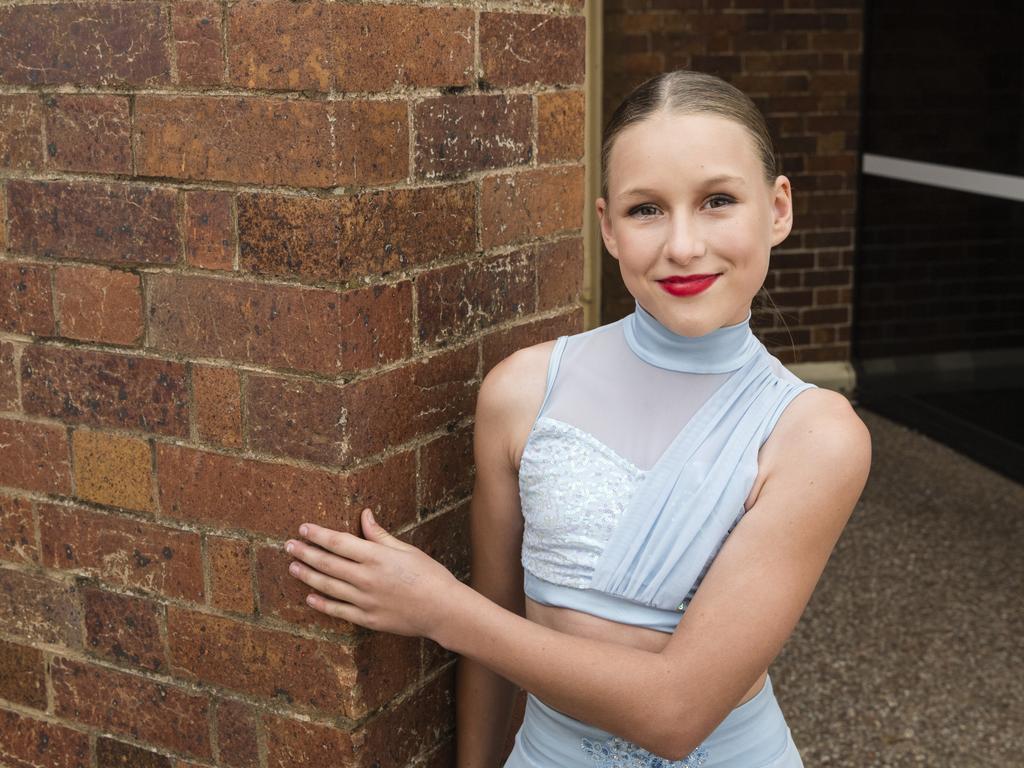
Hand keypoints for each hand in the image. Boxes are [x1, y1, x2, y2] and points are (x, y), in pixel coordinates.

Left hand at [285, 507, 461, 639]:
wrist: (444, 610)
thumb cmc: (429, 575)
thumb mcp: (406, 550)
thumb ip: (380, 535)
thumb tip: (365, 515)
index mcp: (377, 557)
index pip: (339, 542)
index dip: (318, 535)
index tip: (303, 528)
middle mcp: (366, 578)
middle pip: (328, 563)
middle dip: (305, 553)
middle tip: (288, 546)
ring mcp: (365, 601)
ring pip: (328, 586)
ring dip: (308, 576)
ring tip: (293, 568)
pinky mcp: (368, 619)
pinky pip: (339, 610)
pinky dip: (322, 604)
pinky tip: (310, 597)